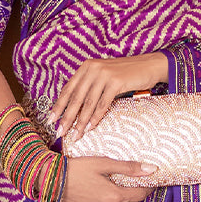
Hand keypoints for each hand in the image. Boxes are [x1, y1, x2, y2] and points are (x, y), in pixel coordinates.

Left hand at [54, 52, 168, 144]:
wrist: (149, 66)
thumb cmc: (126, 75)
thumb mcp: (104, 77)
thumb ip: (90, 87)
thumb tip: (75, 109)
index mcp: (86, 67)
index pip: (68, 89)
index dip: (59, 105)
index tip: (51, 119)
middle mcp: (92, 68)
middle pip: (75, 97)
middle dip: (66, 117)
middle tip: (59, 132)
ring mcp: (104, 74)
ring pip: (88, 103)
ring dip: (80, 122)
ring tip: (75, 135)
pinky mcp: (116, 82)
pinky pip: (102, 104)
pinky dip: (95, 118)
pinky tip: (90, 128)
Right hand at [60, 155, 157, 201]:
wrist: (50, 181)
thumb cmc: (77, 169)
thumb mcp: (104, 163)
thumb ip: (129, 168)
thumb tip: (152, 170)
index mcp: (115, 196)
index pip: (140, 194)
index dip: (146, 187)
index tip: (149, 180)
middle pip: (124, 199)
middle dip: (122, 189)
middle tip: (113, 176)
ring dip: (109, 196)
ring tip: (97, 183)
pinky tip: (88, 192)